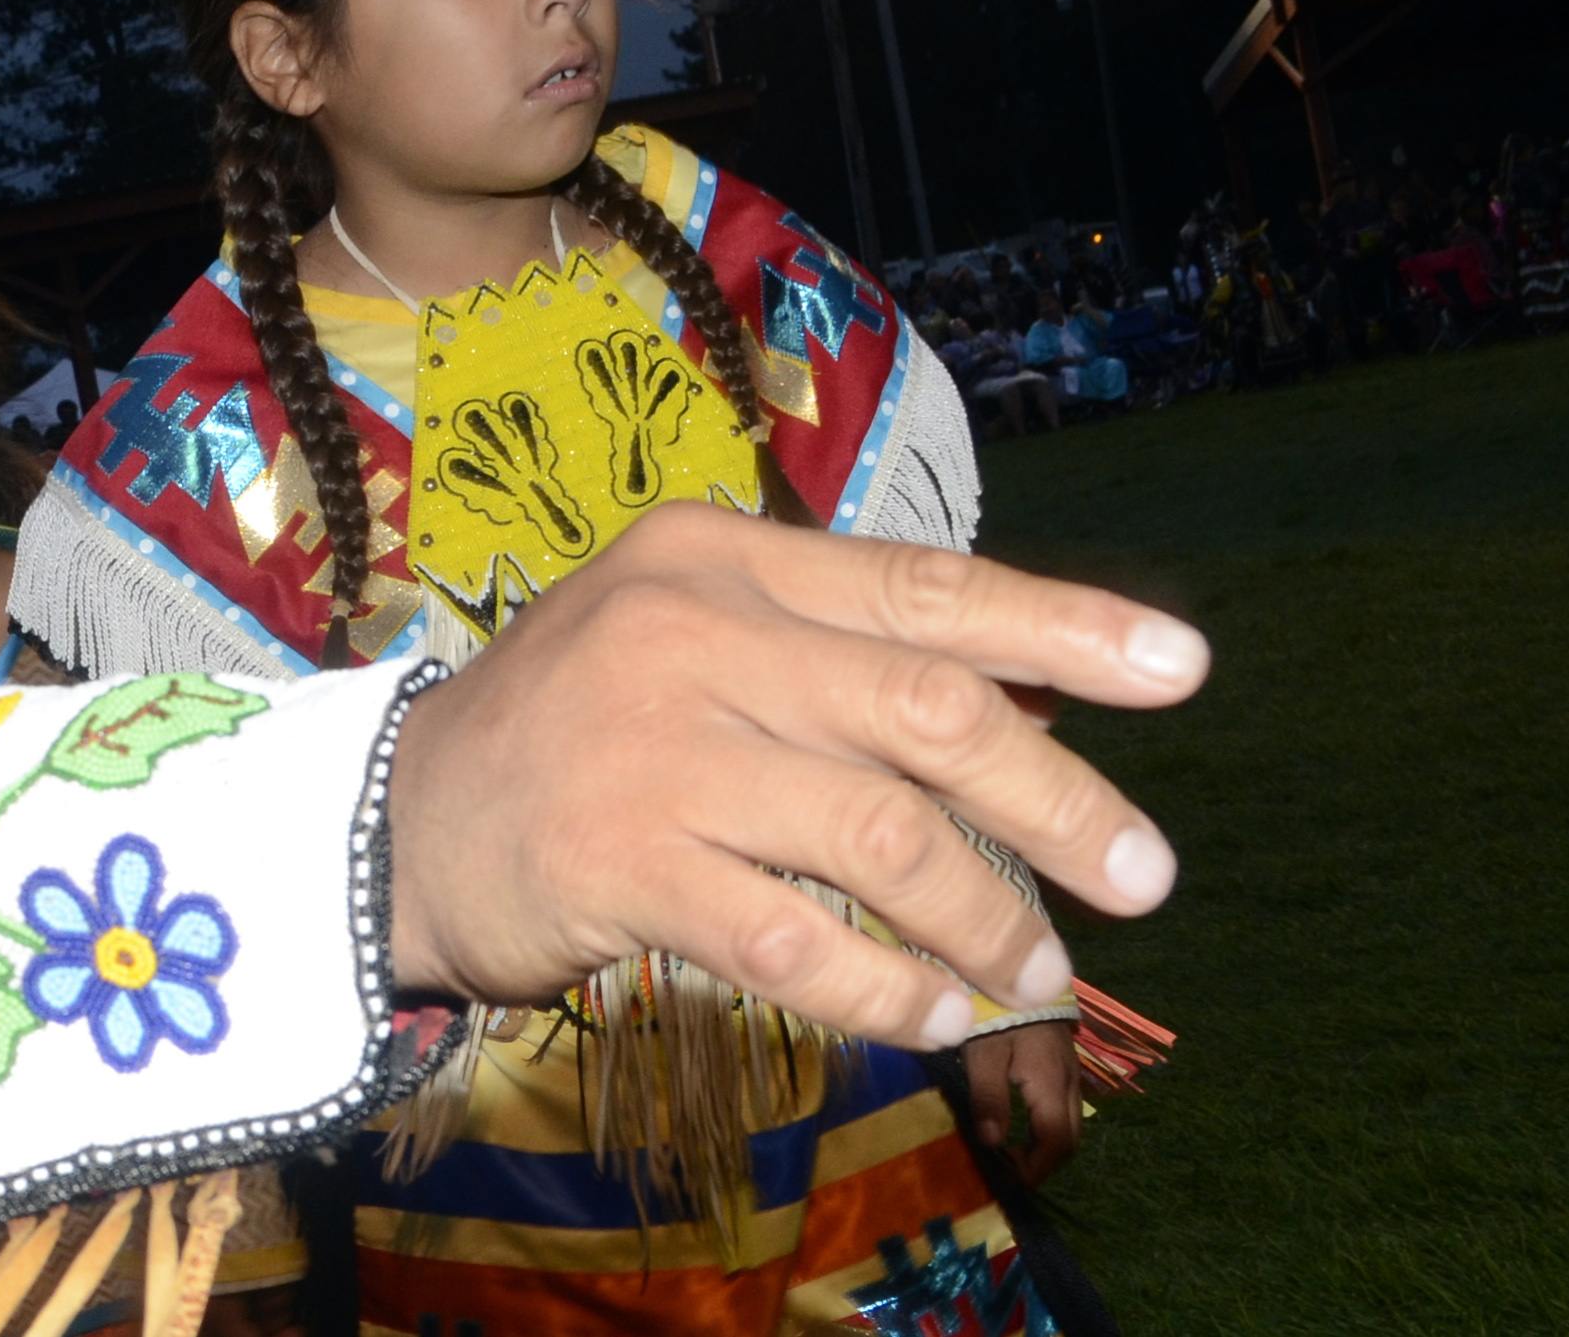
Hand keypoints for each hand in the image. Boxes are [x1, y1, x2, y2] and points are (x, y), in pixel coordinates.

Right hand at [379, 504, 1197, 1050]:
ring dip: (980, 917)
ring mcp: (650, 748)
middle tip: (1144, 874)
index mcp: (718, 557)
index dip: (1066, 625)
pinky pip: (793, 938)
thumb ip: (835, 656)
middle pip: (926, 707)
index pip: (923, 584)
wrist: (386, 822)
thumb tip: (1039, 696)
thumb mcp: (688, 640)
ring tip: (1032, 974)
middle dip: (1058, 797)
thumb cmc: (572, 732)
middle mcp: (687, 632)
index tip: (1182, 669)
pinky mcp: (618, 864)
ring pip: (878, 833)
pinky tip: (928, 1012)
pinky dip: (882, 985)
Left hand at [962, 1019, 1082, 1184]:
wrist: (1019, 967)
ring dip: (1047, 1144)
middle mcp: (1071, 1082)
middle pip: (1071, 1137)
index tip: (1010, 1182)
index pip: (1057, 1143)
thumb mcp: (984, 1053)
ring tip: (1011, 1153)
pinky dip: (1048, 1124)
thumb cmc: (997, 1011)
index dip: (1036, 1169)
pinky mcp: (1064, 1060)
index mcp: (1053, 1085)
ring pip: (1071, 1121)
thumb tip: (991, 1144)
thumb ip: (989, 1098)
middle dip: (1044, 1162)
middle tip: (1009, 1173)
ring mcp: (1071, 1070)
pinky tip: (1020, 1122)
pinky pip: (1065, 1104)